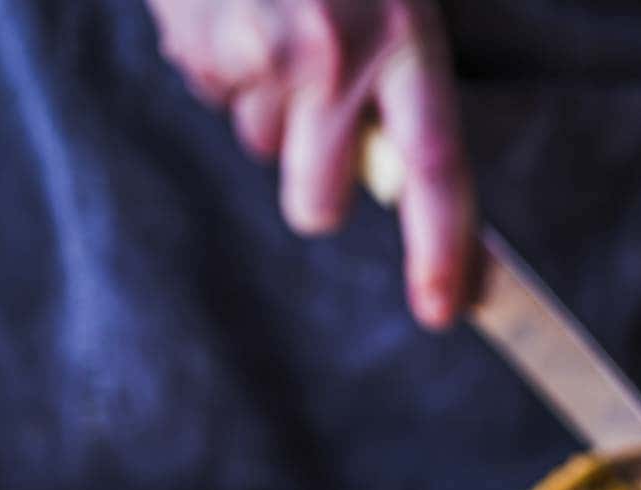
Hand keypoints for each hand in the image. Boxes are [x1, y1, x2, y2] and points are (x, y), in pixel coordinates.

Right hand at [148, 0, 475, 328]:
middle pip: (317, 203)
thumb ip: (402, 74)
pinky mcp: (197, 45)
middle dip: (315, 179)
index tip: (443, 308)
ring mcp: (259, 53)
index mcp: (404, 29)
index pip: (435, 166)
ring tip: (270, 13)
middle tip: (317, 103)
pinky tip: (232, 0)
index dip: (442, 247)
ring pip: (260, 144)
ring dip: (265, 101)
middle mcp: (334, 55)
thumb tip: (394, 168)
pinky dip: (220, 58)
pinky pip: (212, 92)